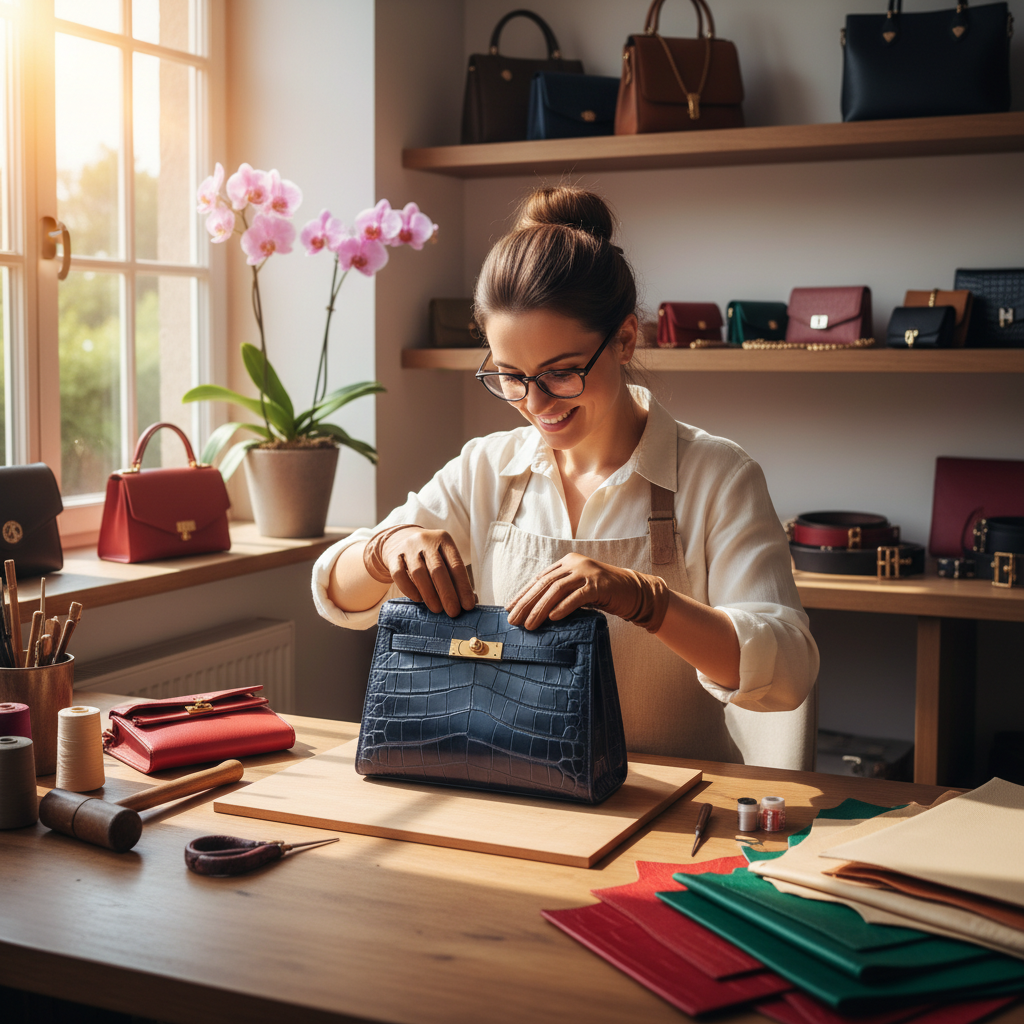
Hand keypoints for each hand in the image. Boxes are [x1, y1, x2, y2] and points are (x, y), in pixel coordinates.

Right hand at [362, 525, 474, 617]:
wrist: (399, 538)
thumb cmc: (428, 554)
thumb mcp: (443, 557)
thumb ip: (454, 576)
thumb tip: (470, 601)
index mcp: (444, 540)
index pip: (456, 565)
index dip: (463, 587)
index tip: (468, 605)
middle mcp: (426, 541)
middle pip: (438, 570)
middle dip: (447, 594)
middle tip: (453, 612)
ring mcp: (408, 548)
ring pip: (418, 573)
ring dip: (429, 594)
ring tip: (437, 609)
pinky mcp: (393, 556)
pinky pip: (399, 575)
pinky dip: (409, 589)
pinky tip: (418, 599)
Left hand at [505, 552, 669, 632]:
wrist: (634, 591)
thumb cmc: (603, 593)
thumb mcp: (578, 589)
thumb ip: (561, 593)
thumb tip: (534, 609)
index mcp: (567, 562)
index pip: (540, 578)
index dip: (523, 594)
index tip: (510, 609)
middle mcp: (575, 564)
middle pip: (545, 584)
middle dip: (527, 603)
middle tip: (513, 620)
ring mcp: (588, 573)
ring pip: (557, 590)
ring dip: (541, 609)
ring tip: (530, 625)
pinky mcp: (600, 585)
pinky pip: (578, 596)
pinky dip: (564, 607)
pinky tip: (553, 618)